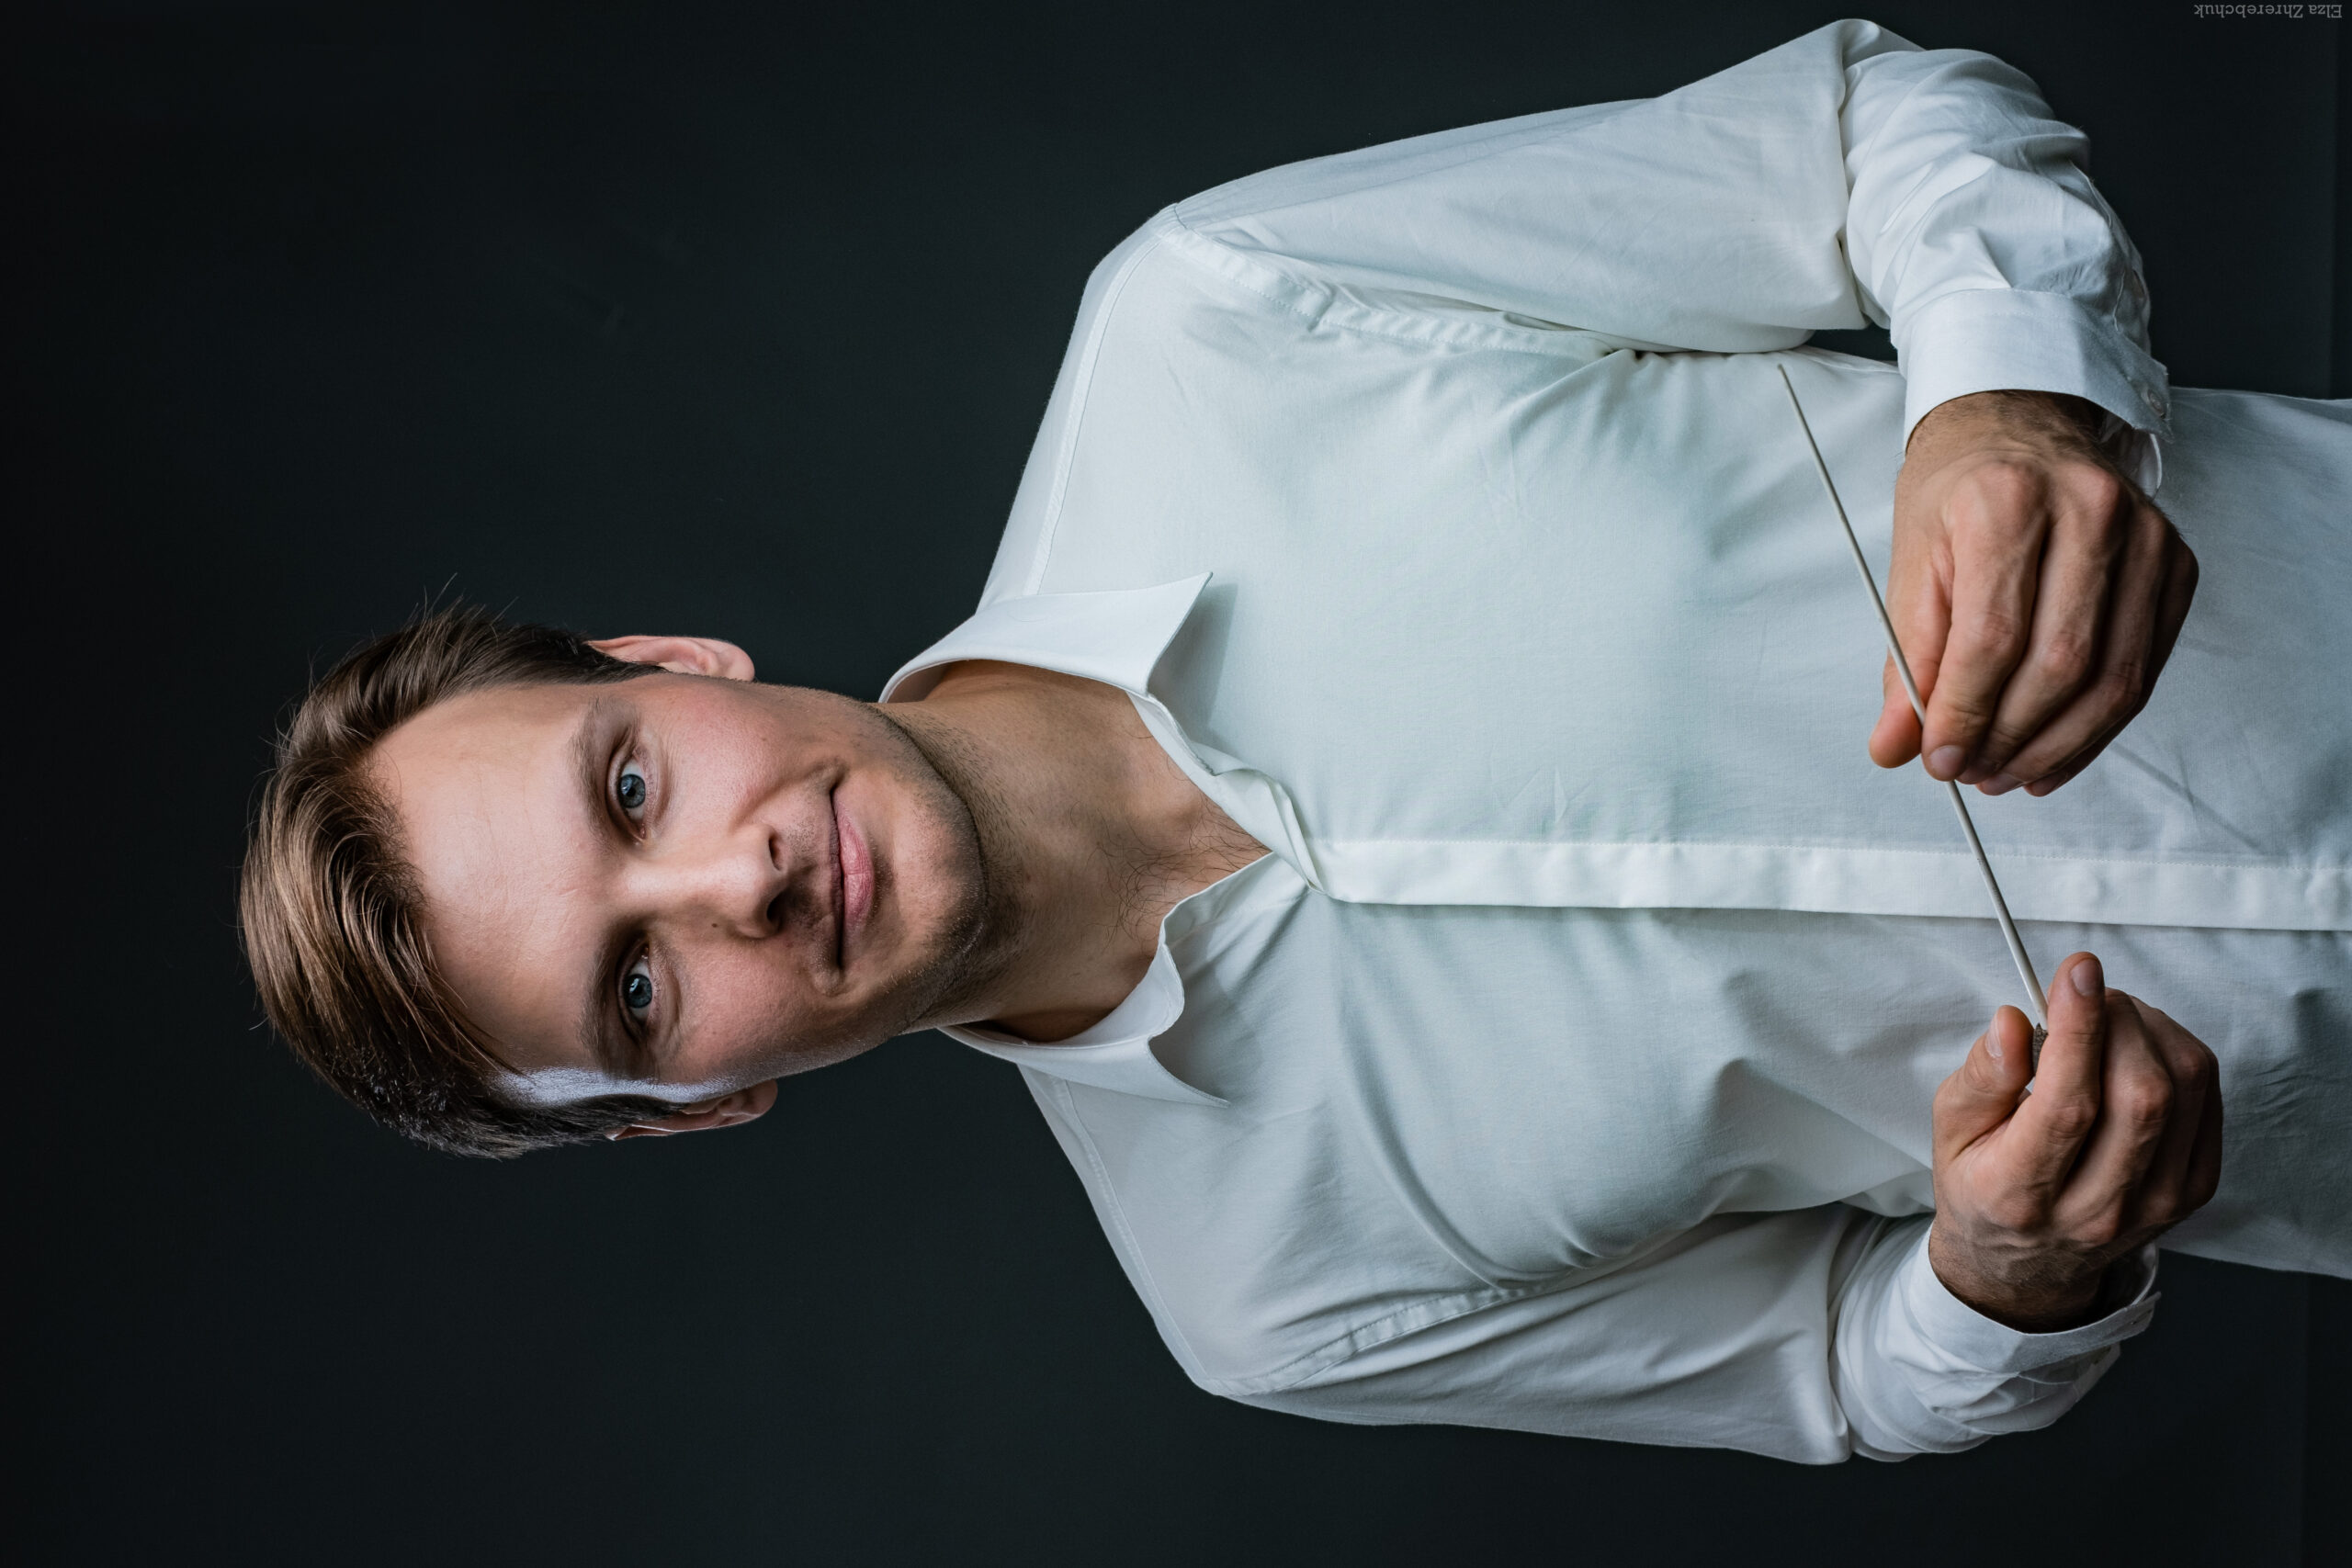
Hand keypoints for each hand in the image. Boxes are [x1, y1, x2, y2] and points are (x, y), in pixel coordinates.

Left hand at [1873, 391, 2197, 796]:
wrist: (2019, 426)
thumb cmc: (1960, 493)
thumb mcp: (1912, 564)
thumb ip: (1908, 660)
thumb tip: (1896, 746)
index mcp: (2009, 502)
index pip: (1993, 636)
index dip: (1965, 712)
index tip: (1936, 758)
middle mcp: (2090, 512)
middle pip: (2059, 664)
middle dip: (2010, 737)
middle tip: (1970, 772)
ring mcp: (2147, 537)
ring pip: (2113, 678)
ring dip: (2057, 746)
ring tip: (2005, 773)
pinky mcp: (2177, 564)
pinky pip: (2146, 669)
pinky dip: (2097, 727)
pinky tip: (2053, 752)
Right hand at [1928, 953, 2221, 1331]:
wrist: (2027, 1263)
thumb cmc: (1984, 1182)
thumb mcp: (1950, 1130)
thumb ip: (1982, 1076)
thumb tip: (2015, 1021)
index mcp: (2023, 1194)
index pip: (2067, 1106)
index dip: (2078, 1029)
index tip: (2076, 971)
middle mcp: (2098, 1209)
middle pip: (2141, 1097)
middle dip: (2118, 1020)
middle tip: (2086, 996)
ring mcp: (2157, 1205)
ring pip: (2184, 1091)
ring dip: (2149, 1029)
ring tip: (2109, 1018)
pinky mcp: (2194, 1190)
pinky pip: (2206, 1098)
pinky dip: (2176, 1053)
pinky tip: (2137, 1048)